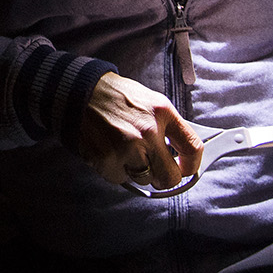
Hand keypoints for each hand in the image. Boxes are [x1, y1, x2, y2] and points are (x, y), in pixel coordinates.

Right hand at [77, 72, 203, 189]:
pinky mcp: (107, 159)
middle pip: (170, 177)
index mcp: (162, 113)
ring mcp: (127, 147)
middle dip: (164, 178)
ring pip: (144, 179)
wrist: (80, 92)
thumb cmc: (116, 97)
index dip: (192, 165)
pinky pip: (120, 178)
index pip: (192, 147)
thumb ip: (168, 126)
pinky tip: (110, 151)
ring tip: (125, 151)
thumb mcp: (150, 101)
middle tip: (156, 171)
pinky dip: (116, 170)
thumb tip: (182, 152)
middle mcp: (147, 132)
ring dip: (136, 170)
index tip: (186, 169)